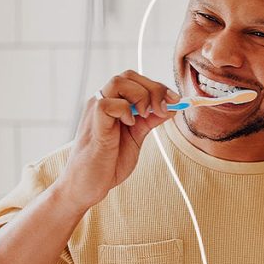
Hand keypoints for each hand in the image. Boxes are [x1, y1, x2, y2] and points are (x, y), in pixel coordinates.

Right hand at [54, 70, 179, 210]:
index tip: (176, 100)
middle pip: (128, 76)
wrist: (87, 187)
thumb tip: (171, 107)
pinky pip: (107, 104)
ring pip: (117, 82)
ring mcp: (95, 112)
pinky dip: (124, 110)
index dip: (158, 86)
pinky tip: (131, 125)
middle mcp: (102, 102)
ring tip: (146, 116)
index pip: (135, 80)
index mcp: (113, 104)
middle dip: (154, 88)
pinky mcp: (93, 125)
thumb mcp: (136, 137)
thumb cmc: (108, 162)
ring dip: (141, 96)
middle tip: (164, 108)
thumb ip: (150, 121)